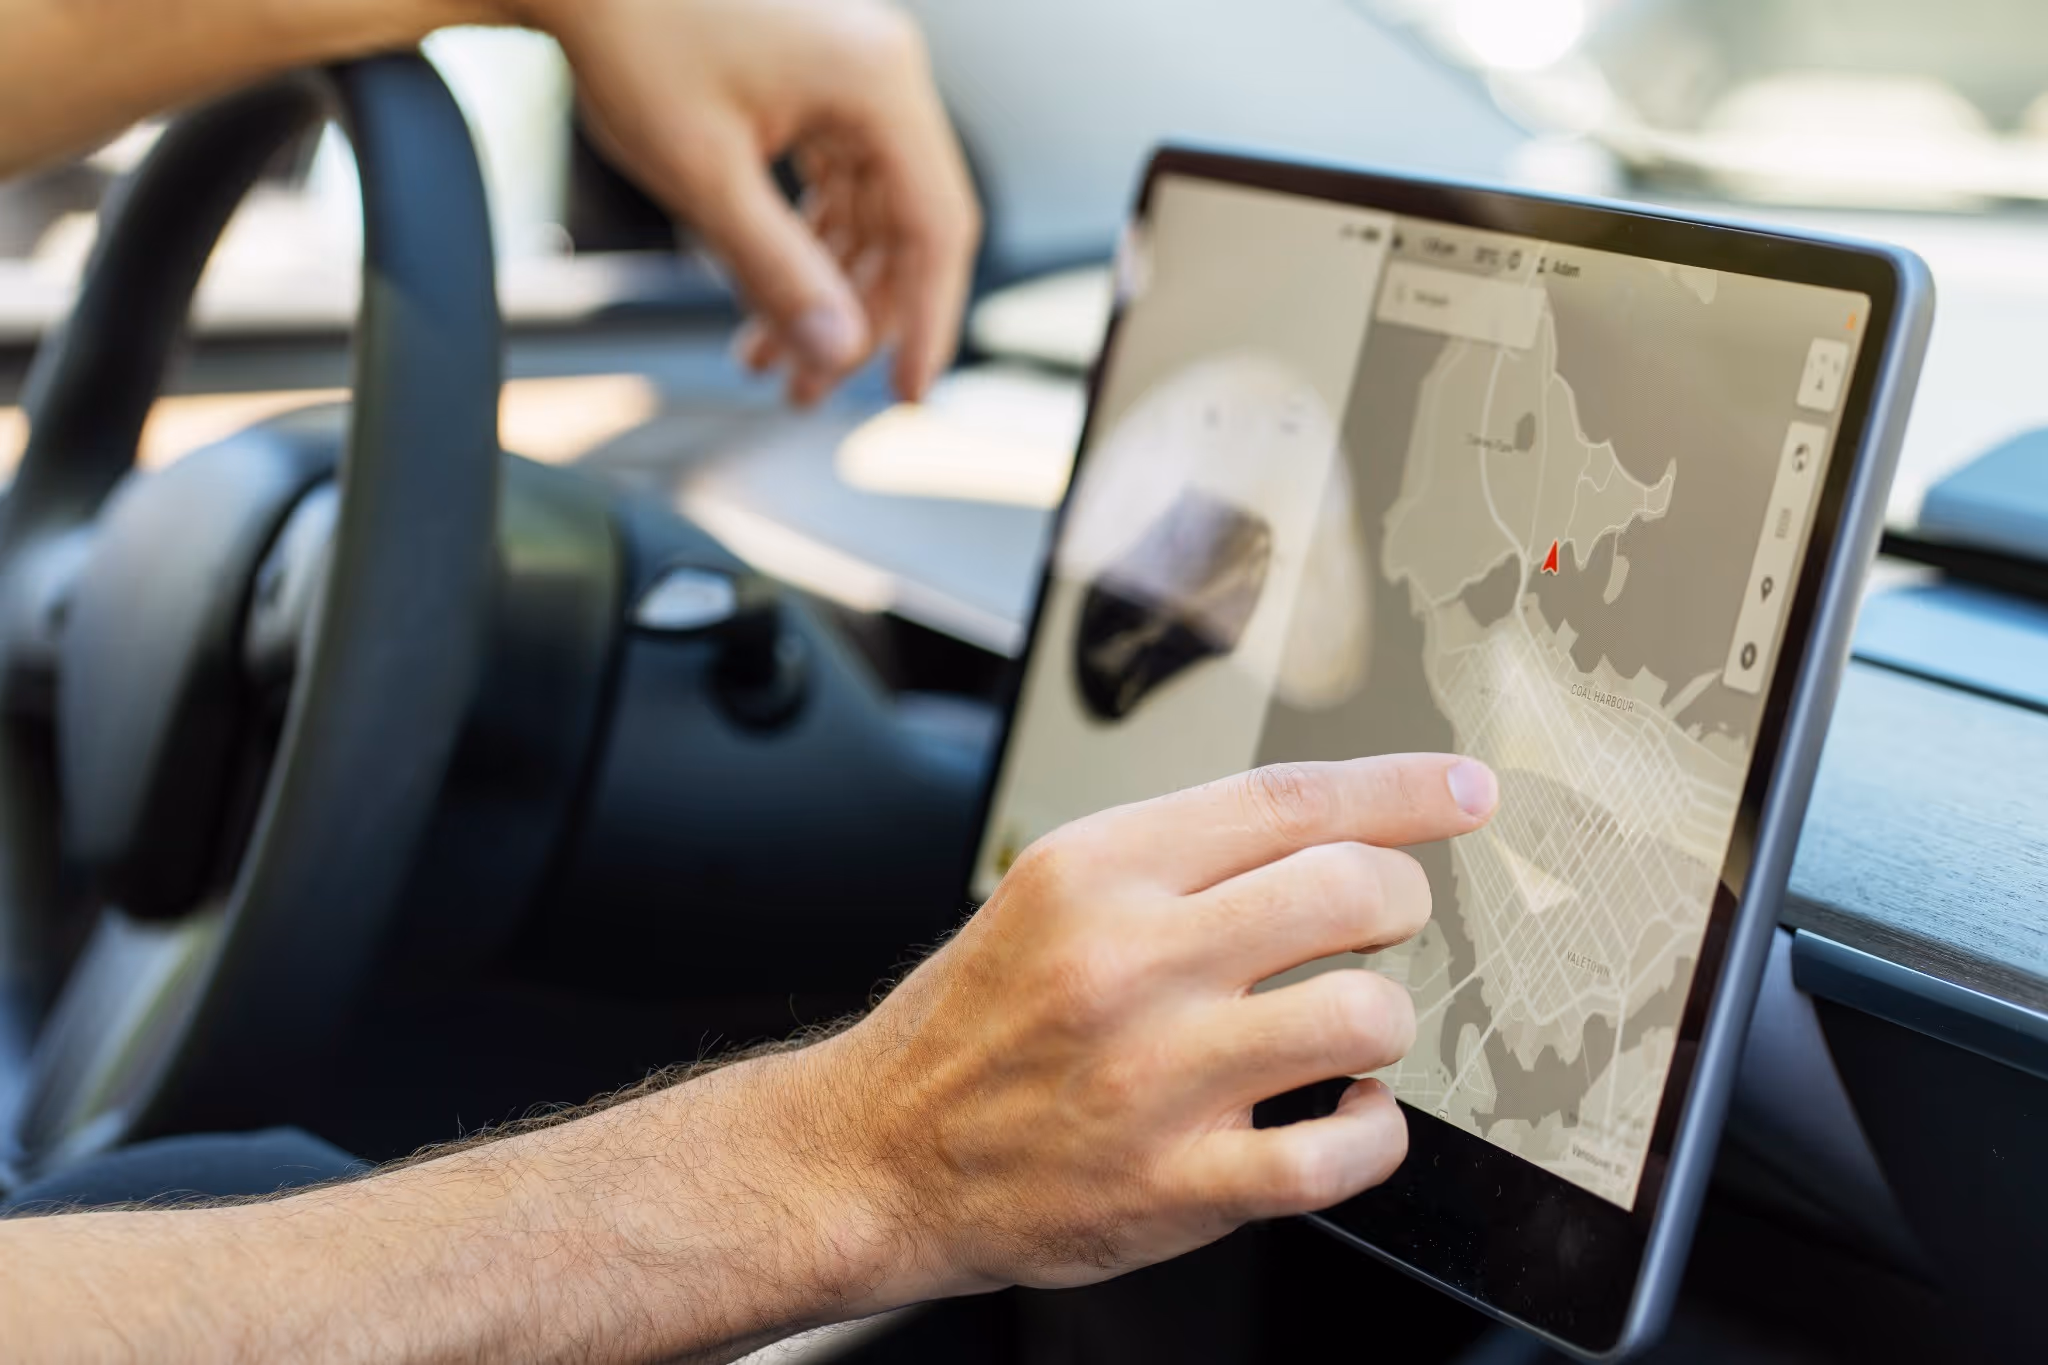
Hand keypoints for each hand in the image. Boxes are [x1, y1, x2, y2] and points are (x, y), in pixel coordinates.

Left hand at [520, 0, 979, 405]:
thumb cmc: (629, 38)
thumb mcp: (705, 176)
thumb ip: (779, 271)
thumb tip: (838, 352)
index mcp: (876, 83)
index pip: (936, 228)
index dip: (926, 322)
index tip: (902, 395)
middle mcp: (882, 71)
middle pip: (907, 227)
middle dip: (857, 318)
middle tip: (809, 390)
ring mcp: (854, 74)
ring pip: (870, 213)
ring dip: (826, 290)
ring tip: (771, 362)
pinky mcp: (821, 81)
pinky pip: (838, 183)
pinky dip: (806, 244)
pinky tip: (764, 297)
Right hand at [797, 753, 1499, 1299]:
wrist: (882, 1155)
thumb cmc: (977, 1023)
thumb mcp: (1050, 895)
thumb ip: (1179, 857)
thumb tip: (1332, 830)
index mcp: (1097, 870)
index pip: (1287, 799)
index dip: (1401, 790)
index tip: (1466, 794)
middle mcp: (1127, 960)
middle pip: (1350, 891)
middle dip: (1401, 906)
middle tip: (1380, 930)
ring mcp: (1156, 1076)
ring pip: (1366, 1016)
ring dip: (1381, 1024)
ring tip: (1340, 1033)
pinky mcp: (1177, 1184)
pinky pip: (1344, 1152)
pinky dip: (1372, 1132)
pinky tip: (1341, 1115)